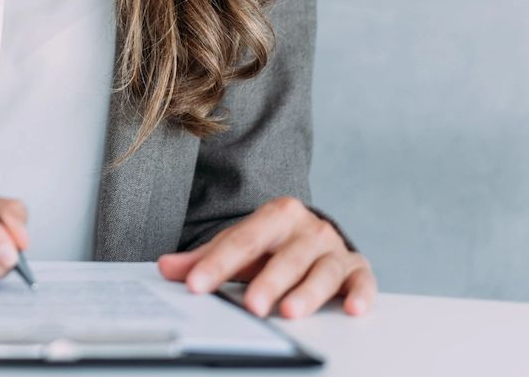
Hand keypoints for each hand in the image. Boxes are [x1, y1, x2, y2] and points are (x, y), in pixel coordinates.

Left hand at [157, 197, 374, 318]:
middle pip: (285, 258)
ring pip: (321, 271)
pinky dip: (361, 294)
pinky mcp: (357, 269)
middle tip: (251, 306)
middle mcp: (307, 229)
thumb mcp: (238, 247)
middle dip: (268, 282)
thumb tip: (166, 268)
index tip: (196, 284)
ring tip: (290, 313)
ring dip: (307, 293)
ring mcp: (334, 248)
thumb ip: (204, 259)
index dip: (218, 264)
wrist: (313, 235)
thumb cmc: (272, 246)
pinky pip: (362, 281)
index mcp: (275, 215)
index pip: (242, 241)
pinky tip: (354, 309)